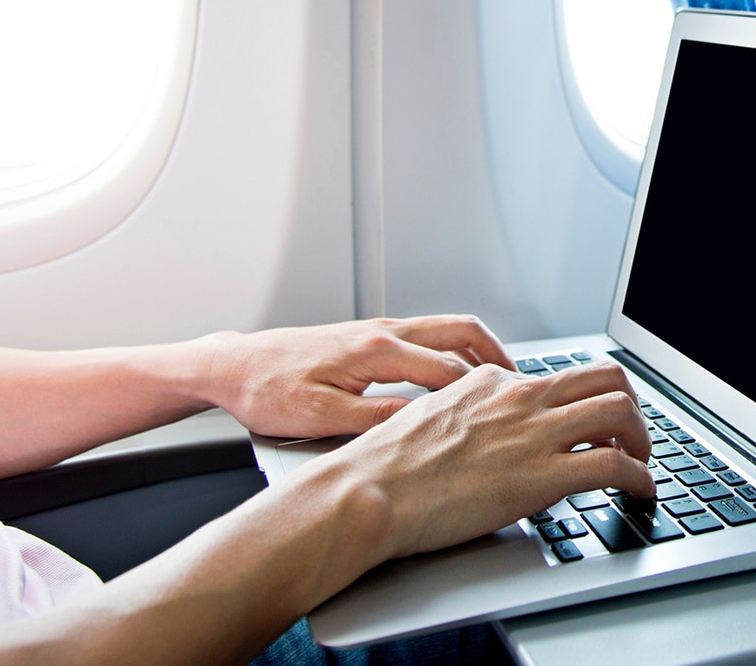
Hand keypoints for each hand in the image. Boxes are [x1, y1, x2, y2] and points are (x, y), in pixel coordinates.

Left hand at [201, 315, 513, 438]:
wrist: (233, 367)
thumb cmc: (268, 391)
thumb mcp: (320, 417)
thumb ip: (375, 420)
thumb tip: (422, 424)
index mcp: (376, 351)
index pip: (450, 369)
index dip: (485, 393)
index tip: (511, 411)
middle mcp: (382, 332)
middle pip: (460, 332)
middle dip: (497, 356)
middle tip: (522, 385)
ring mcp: (376, 331)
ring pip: (445, 329)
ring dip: (478, 350)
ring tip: (499, 379)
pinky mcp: (367, 337)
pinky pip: (426, 336)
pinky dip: (454, 351)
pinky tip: (454, 377)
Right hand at [320, 360, 655, 559]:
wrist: (370, 491)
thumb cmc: (385, 467)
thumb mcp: (428, 420)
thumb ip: (465, 417)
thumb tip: (482, 436)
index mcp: (490, 383)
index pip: (554, 379)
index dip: (579, 404)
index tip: (585, 425)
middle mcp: (518, 398)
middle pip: (603, 376)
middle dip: (627, 405)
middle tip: (629, 435)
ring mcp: (533, 434)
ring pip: (619, 409)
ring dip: (642, 438)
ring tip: (642, 462)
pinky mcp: (543, 475)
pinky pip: (615, 465)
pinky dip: (641, 478)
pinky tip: (642, 492)